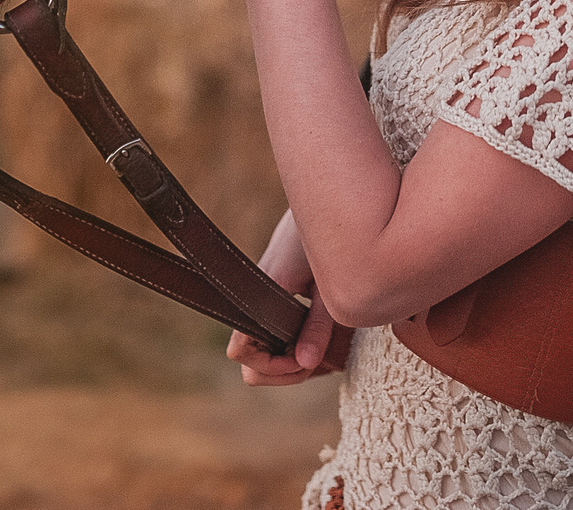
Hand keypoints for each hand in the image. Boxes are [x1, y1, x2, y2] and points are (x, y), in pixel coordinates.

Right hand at [226, 209, 340, 385]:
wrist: (326, 201)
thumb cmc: (331, 239)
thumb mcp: (329, 287)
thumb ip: (318, 326)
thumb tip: (306, 363)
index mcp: (263, 298)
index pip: (241, 350)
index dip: (273, 366)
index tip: (306, 360)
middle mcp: (256, 304)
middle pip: (249, 363)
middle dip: (281, 372)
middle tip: (315, 361)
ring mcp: (264, 304)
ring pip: (261, 355)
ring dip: (291, 363)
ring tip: (324, 353)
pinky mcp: (275, 300)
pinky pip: (275, 337)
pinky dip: (296, 348)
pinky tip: (324, 342)